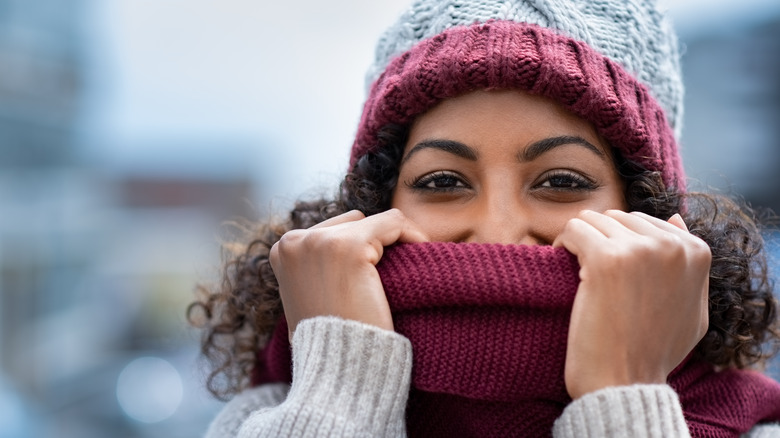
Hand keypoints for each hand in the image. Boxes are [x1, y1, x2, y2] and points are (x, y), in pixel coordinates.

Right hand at [269, 208, 427, 338]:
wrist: (338, 370)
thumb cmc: (332, 340)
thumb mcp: (312, 296)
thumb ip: (319, 267)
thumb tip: (343, 249)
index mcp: (282, 249)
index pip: (334, 230)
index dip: (363, 250)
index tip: (382, 274)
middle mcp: (294, 240)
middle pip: (353, 223)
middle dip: (375, 246)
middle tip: (395, 277)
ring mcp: (319, 241)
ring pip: (376, 222)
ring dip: (394, 243)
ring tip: (405, 272)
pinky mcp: (348, 247)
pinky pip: (393, 222)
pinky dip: (412, 235)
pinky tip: (421, 254)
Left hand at [553, 210, 710, 399]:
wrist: (625, 382)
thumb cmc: (654, 351)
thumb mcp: (692, 309)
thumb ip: (689, 265)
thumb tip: (674, 219)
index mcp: (696, 252)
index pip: (643, 222)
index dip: (620, 244)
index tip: (610, 271)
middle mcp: (671, 246)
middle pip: (616, 218)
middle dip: (600, 240)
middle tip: (588, 271)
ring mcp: (638, 250)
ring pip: (592, 220)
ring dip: (580, 242)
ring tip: (576, 270)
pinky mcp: (605, 259)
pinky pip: (573, 230)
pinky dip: (562, 244)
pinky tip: (562, 265)